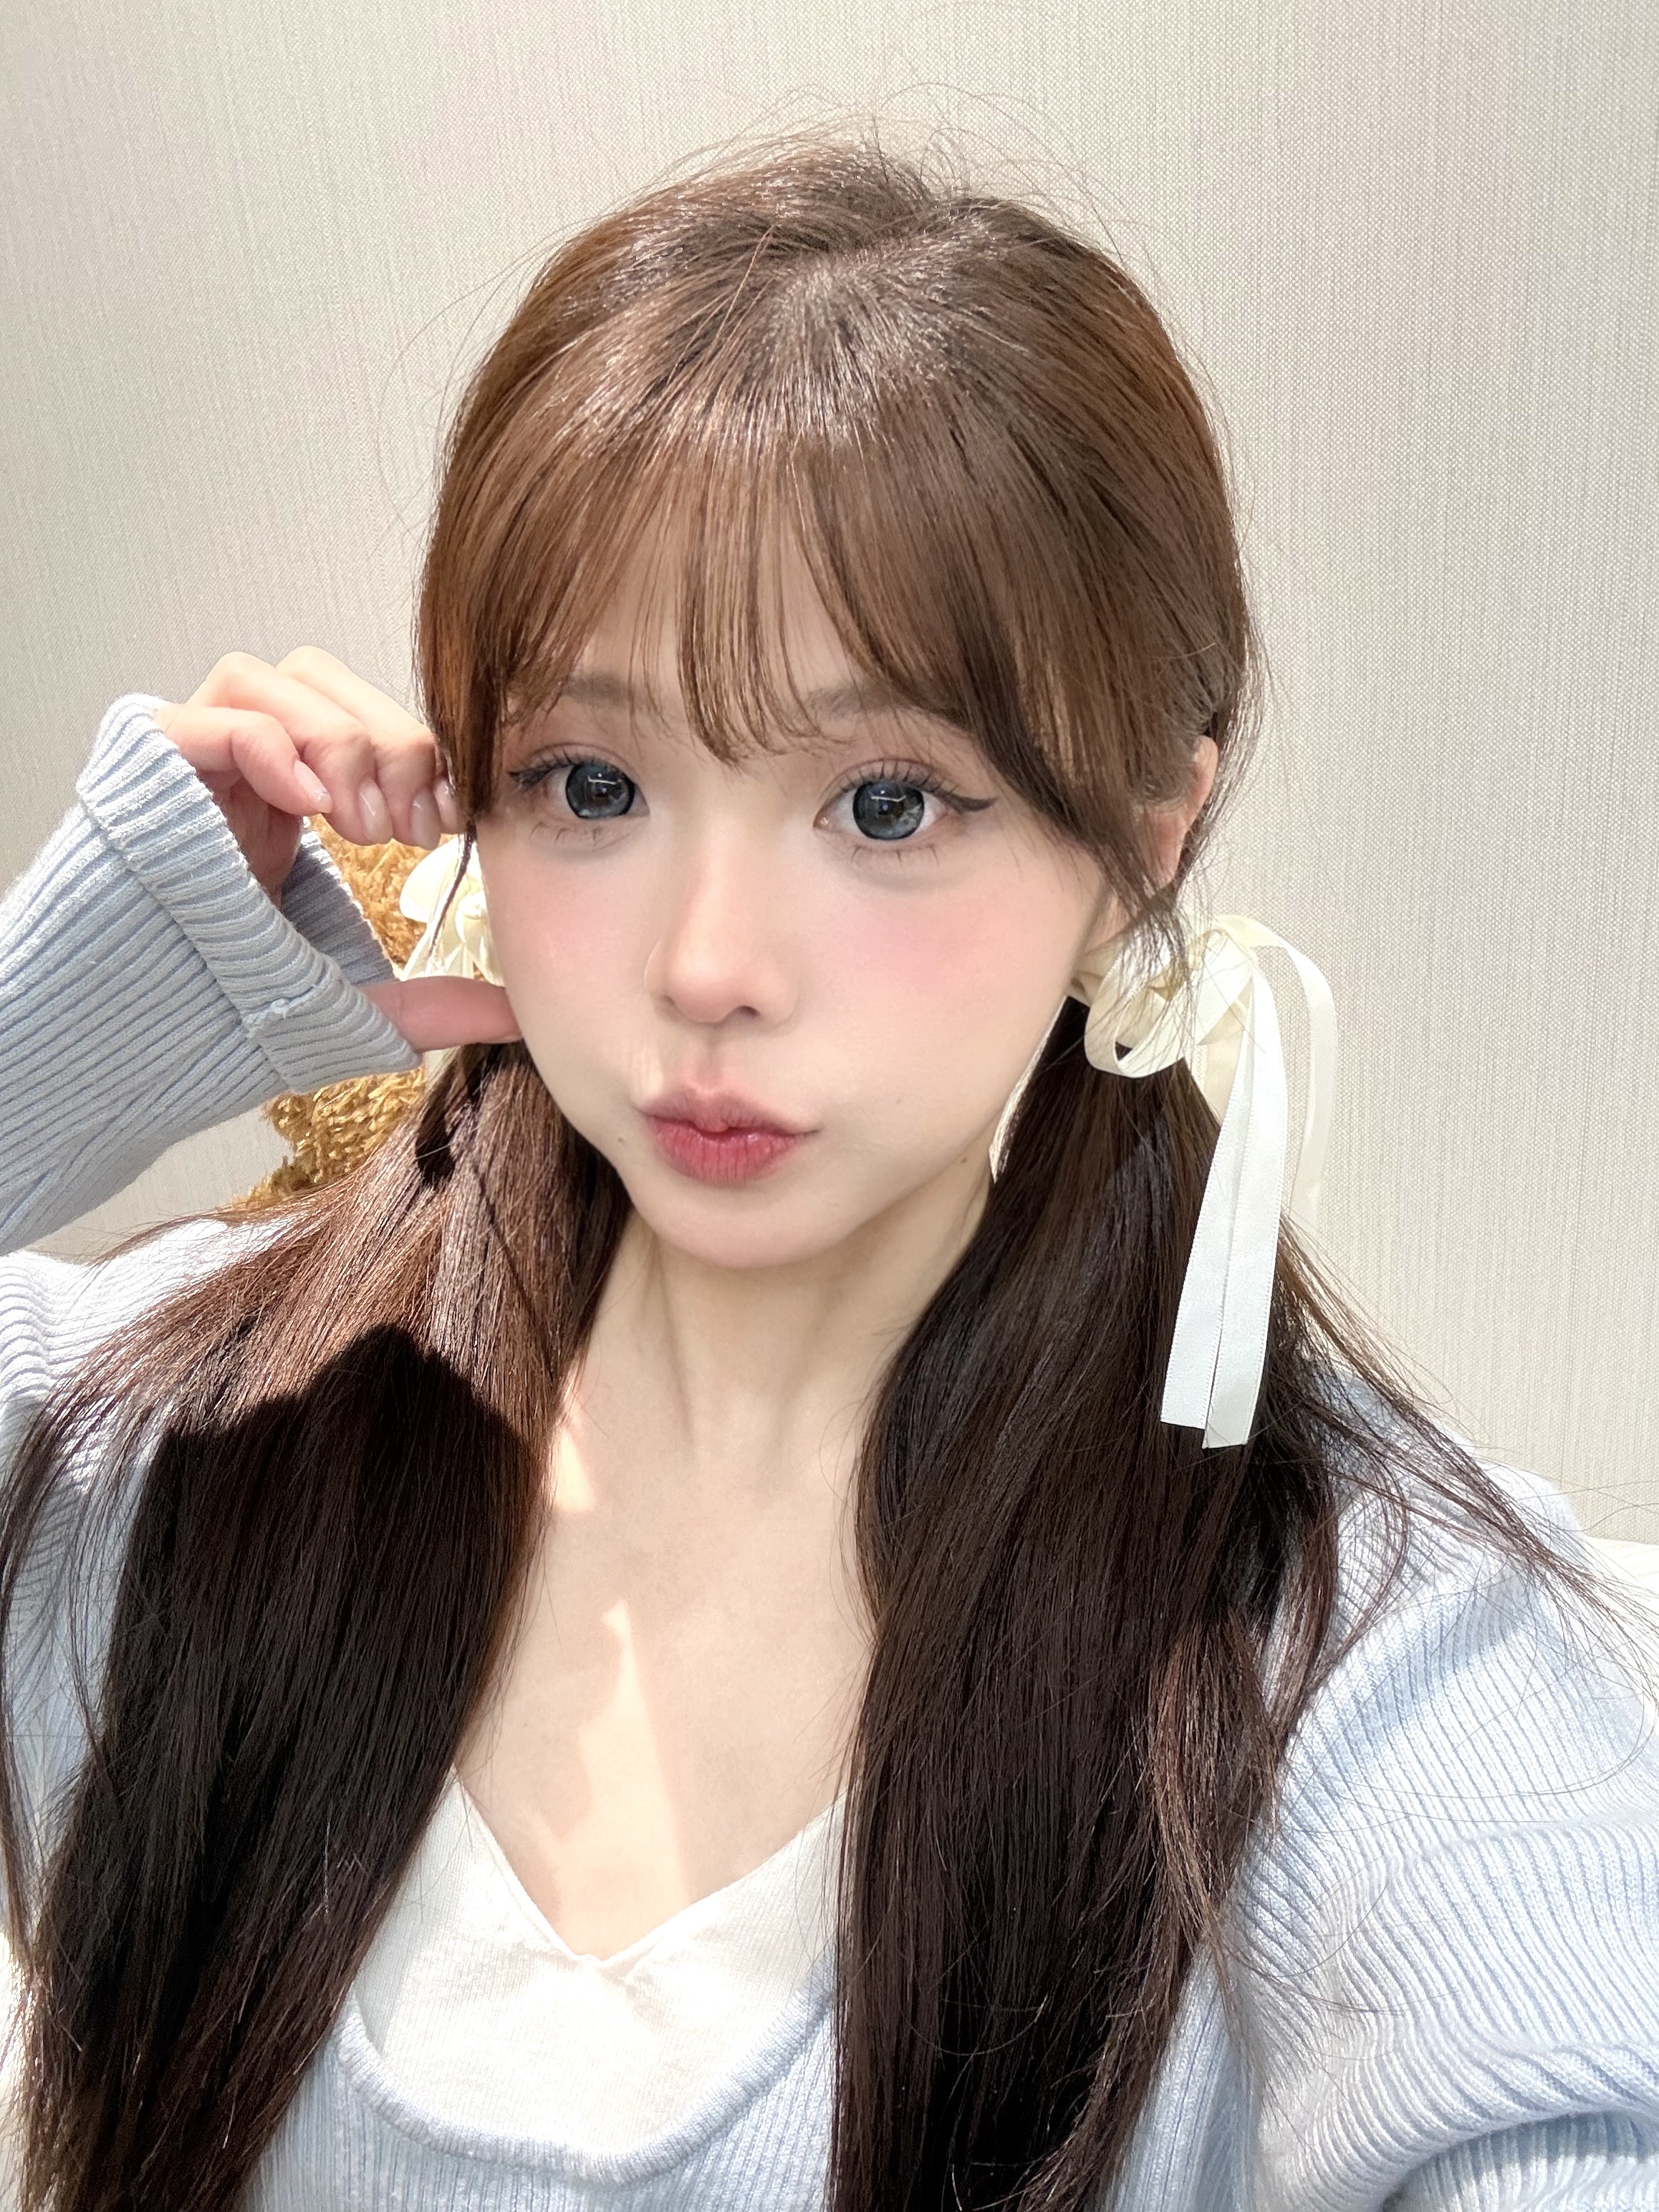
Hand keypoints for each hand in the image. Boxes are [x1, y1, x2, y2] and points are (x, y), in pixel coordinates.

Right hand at [151, 647, 519, 1051]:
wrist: (127, 1043)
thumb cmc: (221, 1017)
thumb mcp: (349, 1007)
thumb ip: (430, 1003)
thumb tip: (519, 1012)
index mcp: (285, 801)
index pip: (364, 724)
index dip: (421, 753)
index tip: (452, 819)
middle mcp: (237, 768)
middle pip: (326, 683)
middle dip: (391, 741)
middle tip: (413, 826)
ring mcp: (189, 762)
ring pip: (274, 678)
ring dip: (339, 741)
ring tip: (360, 827)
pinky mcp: (146, 772)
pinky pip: (215, 713)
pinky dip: (274, 745)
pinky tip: (311, 807)